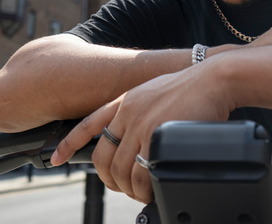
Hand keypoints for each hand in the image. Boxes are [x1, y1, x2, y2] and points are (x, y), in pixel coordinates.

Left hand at [50, 64, 230, 202]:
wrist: (215, 79)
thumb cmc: (195, 87)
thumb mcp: (158, 92)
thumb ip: (143, 111)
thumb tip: (141, 137)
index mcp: (125, 101)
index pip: (88, 125)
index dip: (70, 145)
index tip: (56, 158)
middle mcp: (128, 113)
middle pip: (104, 159)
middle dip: (111, 181)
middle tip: (126, 189)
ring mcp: (141, 126)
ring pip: (122, 171)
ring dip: (130, 189)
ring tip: (143, 193)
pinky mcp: (157, 137)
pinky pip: (143, 173)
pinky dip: (146, 188)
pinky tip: (151, 191)